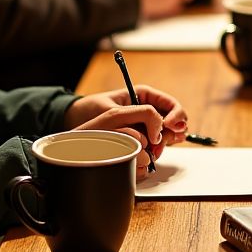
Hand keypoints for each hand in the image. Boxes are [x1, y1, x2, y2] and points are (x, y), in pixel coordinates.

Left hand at [64, 86, 188, 180]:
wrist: (75, 122)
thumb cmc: (92, 110)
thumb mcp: (116, 111)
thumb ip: (141, 114)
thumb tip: (160, 128)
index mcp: (145, 95)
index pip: (172, 104)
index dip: (176, 116)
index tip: (170, 128)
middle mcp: (148, 110)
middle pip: (174, 122)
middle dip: (170, 133)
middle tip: (160, 143)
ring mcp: (145, 125)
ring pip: (166, 136)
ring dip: (163, 145)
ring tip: (152, 151)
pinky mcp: (140, 140)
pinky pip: (156, 146)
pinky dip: (156, 152)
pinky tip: (149, 155)